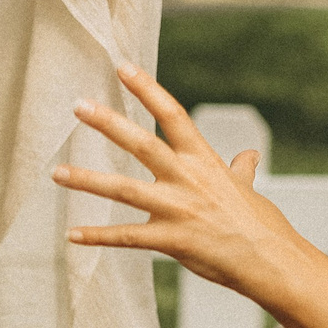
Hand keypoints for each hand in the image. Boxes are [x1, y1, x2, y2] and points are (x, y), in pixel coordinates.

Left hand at [56, 63, 316, 302]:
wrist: (271, 260)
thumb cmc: (260, 224)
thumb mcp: (247, 189)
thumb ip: (240, 171)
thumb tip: (249, 156)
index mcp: (204, 160)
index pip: (173, 114)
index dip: (147, 89)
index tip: (123, 67)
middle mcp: (187, 179)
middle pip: (143, 143)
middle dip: (108, 123)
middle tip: (78, 105)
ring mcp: (178, 209)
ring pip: (124, 190)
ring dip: (87, 181)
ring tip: (56, 173)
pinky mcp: (171, 240)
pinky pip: (127, 237)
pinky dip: (98, 236)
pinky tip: (72, 235)